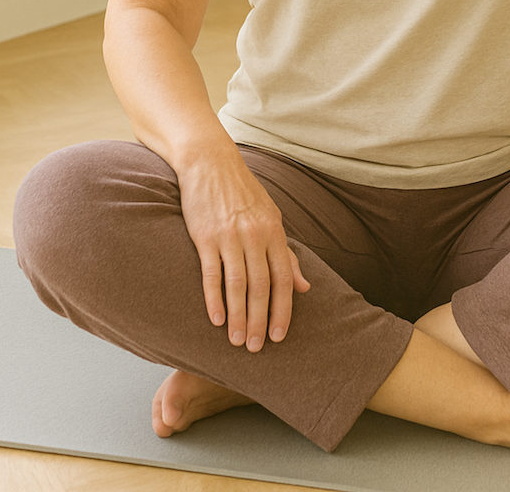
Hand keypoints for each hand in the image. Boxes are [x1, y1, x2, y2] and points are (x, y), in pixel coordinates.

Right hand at [177, 151, 309, 351]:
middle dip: (261, 320)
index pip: (283, 279)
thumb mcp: (271, 218)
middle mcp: (255, 235)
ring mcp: (229, 236)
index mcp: (274, 232)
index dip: (283, 310)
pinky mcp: (205, 236)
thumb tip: (304, 286)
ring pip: (237, 284)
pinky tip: (216, 319)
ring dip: (238, 316)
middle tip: (257, 348)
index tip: (280, 336)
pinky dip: (214, 298)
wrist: (210, 162)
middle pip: (261, 286)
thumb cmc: (242, 193)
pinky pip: (211, 273)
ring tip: (237, 342)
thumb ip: (286, 254)